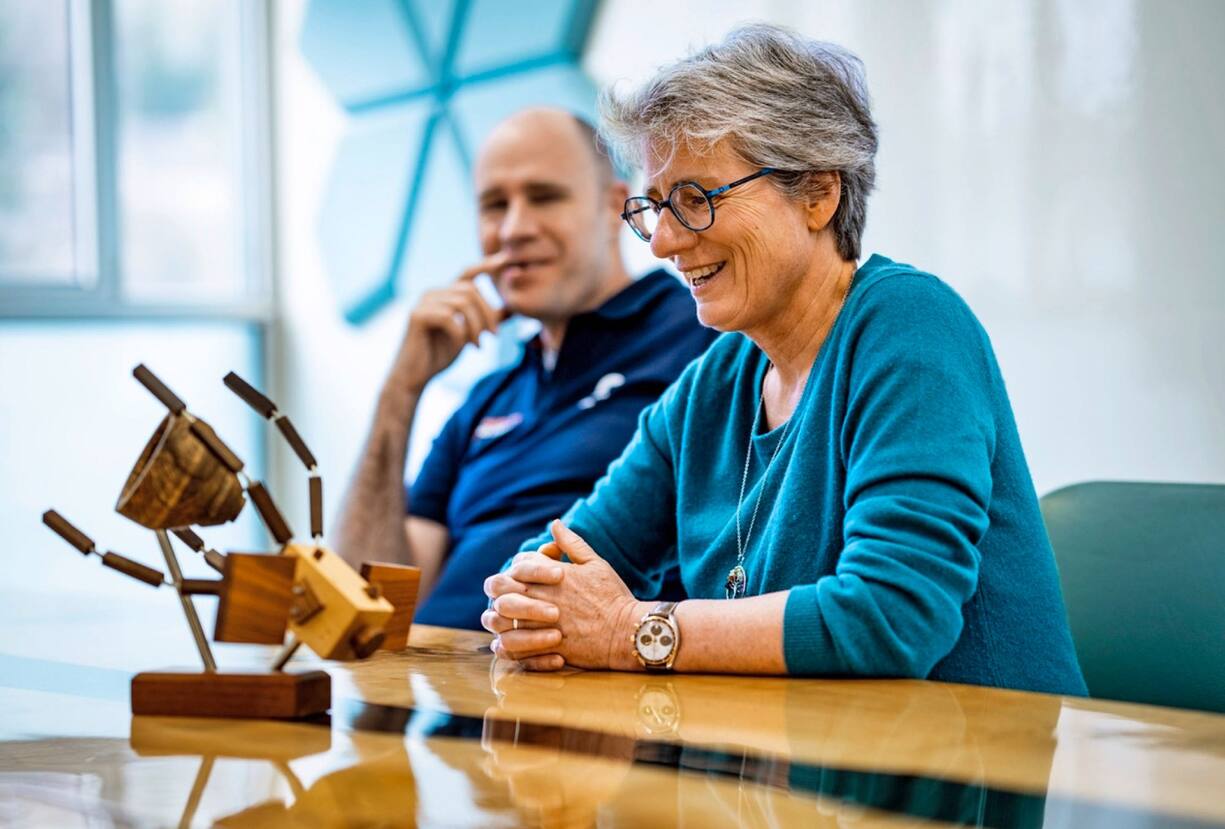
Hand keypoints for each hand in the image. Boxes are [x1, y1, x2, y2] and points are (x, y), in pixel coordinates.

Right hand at [391, 254, 509, 393]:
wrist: (415, 377)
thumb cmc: (441, 355)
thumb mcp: (470, 335)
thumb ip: (485, 321)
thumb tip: (510, 310)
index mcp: (445, 295)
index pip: (467, 273)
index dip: (486, 264)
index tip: (506, 259)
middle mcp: (433, 293)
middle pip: (470, 290)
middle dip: (488, 313)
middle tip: (494, 336)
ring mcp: (423, 302)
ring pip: (462, 303)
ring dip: (477, 326)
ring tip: (479, 345)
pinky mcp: (417, 315)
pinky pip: (450, 317)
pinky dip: (461, 333)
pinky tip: (462, 347)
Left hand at [483, 520, 645, 671]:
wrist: (625, 633)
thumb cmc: (613, 597)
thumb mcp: (595, 563)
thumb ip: (572, 544)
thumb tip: (555, 524)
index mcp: (552, 575)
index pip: (519, 564)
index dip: (521, 567)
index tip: (529, 575)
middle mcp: (541, 597)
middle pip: (500, 588)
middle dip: (501, 589)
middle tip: (510, 595)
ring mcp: (539, 624)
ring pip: (499, 618)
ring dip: (499, 616)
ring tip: (509, 619)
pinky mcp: (542, 648)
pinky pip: (510, 647)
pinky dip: (505, 644)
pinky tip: (512, 641)